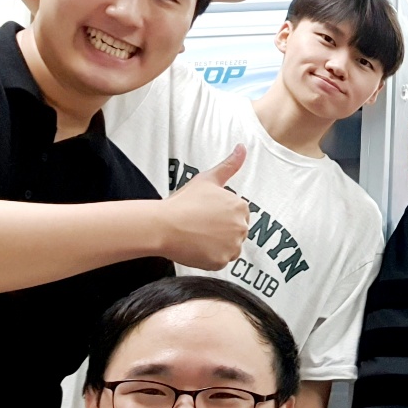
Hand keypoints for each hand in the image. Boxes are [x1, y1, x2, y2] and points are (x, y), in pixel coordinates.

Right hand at [158, 145, 249, 269]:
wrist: (163, 225)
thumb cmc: (184, 201)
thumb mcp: (207, 179)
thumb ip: (229, 165)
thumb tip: (243, 146)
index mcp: (241, 207)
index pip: (237, 215)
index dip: (220, 215)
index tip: (204, 214)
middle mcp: (242, 227)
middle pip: (235, 232)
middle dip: (221, 231)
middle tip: (199, 226)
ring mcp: (233, 246)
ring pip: (230, 248)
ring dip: (217, 245)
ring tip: (197, 236)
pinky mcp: (222, 261)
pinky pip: (220, 261)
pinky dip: (209, 257)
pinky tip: (196, 248)